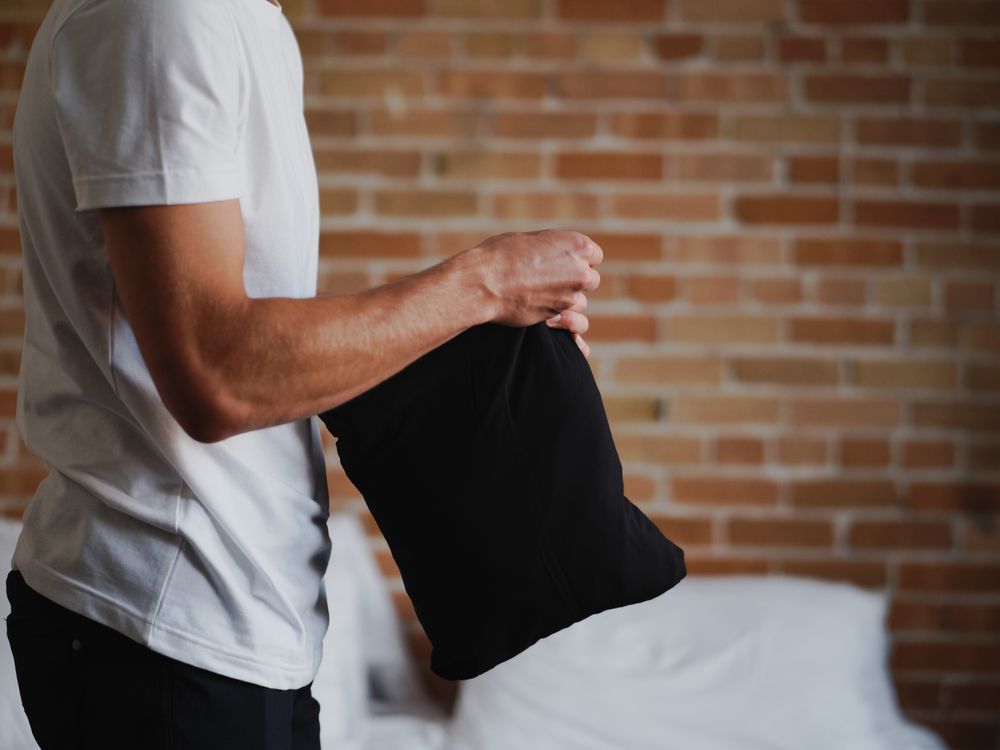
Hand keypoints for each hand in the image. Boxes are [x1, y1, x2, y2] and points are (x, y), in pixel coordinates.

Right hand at [472, 229, 601, 360]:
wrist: (483, 282)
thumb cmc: (501, 254)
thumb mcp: (532, 240)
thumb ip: (553, 248)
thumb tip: (558, 254)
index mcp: (578, 246)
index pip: (595, 256)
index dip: (579, 259)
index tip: (566, 262)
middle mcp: (580, 272)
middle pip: (591, 280)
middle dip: (576, 281)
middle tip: (553, 279)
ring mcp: (570, 297)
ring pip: (580, 302)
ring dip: (566, 300)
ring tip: (541, 295)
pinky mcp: (557, 317)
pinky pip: (569, 321)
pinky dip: (558, 319)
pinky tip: (544, 312)